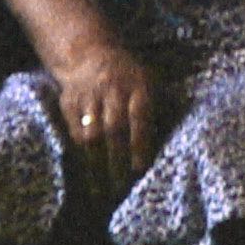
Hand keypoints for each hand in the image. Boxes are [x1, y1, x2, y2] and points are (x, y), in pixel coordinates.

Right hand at [52, 41, 162, 203]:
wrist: (89, 53)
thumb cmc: (130, 76)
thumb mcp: (151, 81)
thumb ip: (162, 107)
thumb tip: (176, 141)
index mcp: (138, 86)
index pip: (139, 118)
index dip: (138, 144)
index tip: (138, 170)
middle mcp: (112, 90)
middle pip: (113, 129)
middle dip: (116, 162)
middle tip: (120, 190)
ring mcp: (88, 97)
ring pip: (90, 134)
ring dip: (95, 165)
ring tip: (100, 192)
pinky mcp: (68, 104)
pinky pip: (73, 133)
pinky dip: (79, 156)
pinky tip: (85, 175)